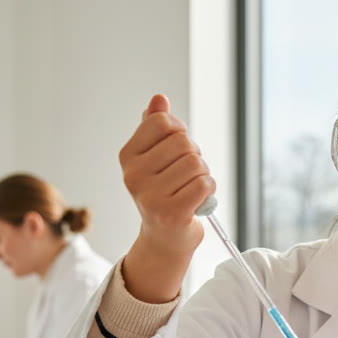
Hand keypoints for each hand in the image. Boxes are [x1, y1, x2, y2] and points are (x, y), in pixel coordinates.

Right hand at [118, 94, 214, 300]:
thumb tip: (159, 99)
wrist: (165, 238)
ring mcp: (150, 197)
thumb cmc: (164, 192)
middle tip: (186, 175)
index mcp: (128, 157)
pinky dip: (209, 190)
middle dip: (194, 155)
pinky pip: (205, 184)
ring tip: (191, 188)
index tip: (177, 149)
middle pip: (183, 143)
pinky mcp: (171, 214)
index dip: (180, 132)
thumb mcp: (155, 157)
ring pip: (196, 164)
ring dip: (203, 174)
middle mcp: (134, 176)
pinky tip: (198, 200)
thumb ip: (155, 127)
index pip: (163, 123)